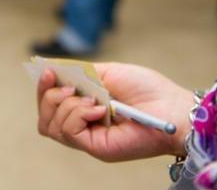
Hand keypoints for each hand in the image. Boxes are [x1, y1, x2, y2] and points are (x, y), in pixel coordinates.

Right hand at [36, 62, 194, 162]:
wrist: (173, 108)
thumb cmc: (148, 90)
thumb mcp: (109, 73)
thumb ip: (82, 73)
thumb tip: (54, 69)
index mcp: (84, 108)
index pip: (50, 107)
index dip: (43, 89)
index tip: (46, 71)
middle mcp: (83, 126)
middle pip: (45, 120)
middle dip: (48, 97)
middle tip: (69, 86)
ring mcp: (89, 139)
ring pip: (52, 127)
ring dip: (65, 105)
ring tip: (91, 99)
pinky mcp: (97, 148)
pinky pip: (70, 132)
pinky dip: (78, 114)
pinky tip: (99, 109)